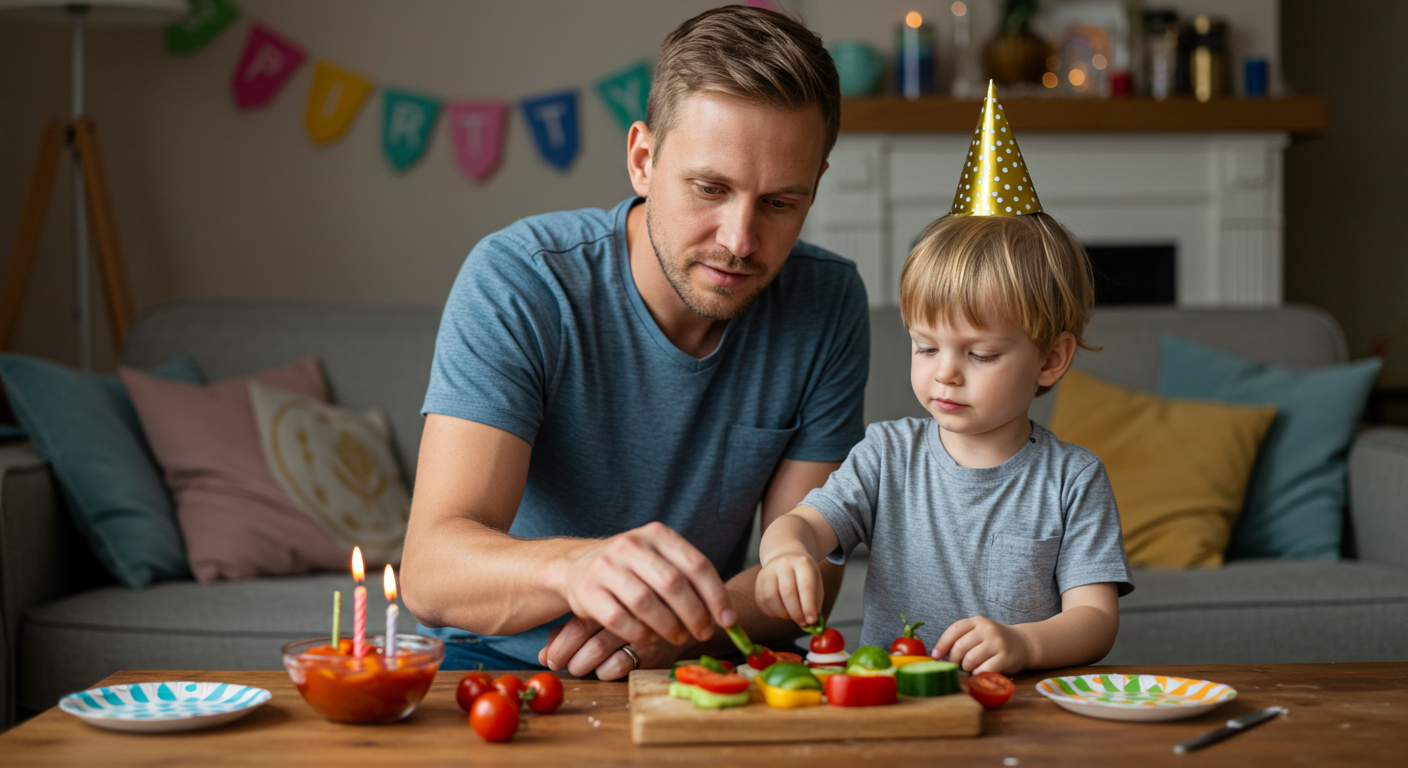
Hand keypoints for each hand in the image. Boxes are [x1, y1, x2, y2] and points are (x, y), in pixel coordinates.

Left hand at [537, 616, 681, 679]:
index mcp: (609, 597)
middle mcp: (623, 609)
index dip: (560, 644)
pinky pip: (620, 665)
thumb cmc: (631, 621)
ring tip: (579, 668)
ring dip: (582, 665)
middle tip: (562, 665)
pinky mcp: (654, 647)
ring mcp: (639, 628)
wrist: (679, 622)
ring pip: (598, 650)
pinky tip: (605, 670)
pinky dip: (605, 672)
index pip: (577, 622)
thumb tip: (542, 656)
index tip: (549, 659)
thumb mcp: (602, 620)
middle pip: (584, 634)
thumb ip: (571, 632)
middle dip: (567, 655)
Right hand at [559, 522, 734, 646]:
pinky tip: (650, 637)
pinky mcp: (587, 591)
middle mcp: (630, 544)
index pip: (696, 564)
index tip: (728, 621)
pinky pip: (620, 620)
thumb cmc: (631, 570)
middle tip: (703, 633)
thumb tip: (726, 616)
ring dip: (669, 627)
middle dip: (694, 614)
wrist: (575, 567)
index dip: (716, 596)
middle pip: (673, 583)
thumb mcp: (659, 560)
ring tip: (678, 637)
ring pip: (646, 602)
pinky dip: (640, 634)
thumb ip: (689, 580)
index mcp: (656, 534)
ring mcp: (606, 566)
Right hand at [755, 553, 823, 625]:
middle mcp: (783, 564)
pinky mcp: (759, 580)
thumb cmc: (804, 576)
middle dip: (796, 613)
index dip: (808, 606)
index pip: (805, 585)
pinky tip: (781, 612)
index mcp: (802, 563)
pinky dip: (772, 612)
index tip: (811, 621)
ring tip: (791, 615)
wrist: (787, 558)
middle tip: (802, 623)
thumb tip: (812, 626)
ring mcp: (768, 571)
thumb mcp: (816, 584)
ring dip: (782, 613)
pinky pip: (762, 601)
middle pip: (787, 592)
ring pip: (771, 597)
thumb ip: (815, 604)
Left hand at [930, 616, 1030, 674]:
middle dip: (954, 660)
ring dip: (966, 668)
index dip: (941, 645)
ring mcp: (997, 642)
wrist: (1022, 644)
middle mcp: (987, 629)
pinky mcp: (1006, 657)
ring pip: (970, 659)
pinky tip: (979, 673)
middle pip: (960, 647)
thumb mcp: (978, 633)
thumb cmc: (993, 641)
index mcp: (977, 621)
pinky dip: (977, 674)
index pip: (954, 630)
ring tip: (969, 669)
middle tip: (956, 666)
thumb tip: (938, 656)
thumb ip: (961, 639)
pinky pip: (984, 669)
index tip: (935, 657)